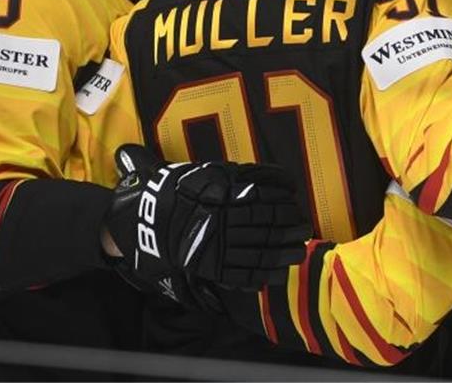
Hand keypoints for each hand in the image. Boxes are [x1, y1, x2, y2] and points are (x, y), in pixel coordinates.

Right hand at [104, 145, 309, 309]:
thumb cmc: (184, 190)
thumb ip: (251, 176)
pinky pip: (242, 275)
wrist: (147, 217)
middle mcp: (224, 221)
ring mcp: (217, 247)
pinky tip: (277, 274)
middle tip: (305, 230)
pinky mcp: (210, 268)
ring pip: (260, 253)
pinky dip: (263, 277)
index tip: (298, 209)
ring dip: (283, 254)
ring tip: (298, 253)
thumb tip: (286, 180)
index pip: (268, 202)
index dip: (288, 207)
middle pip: (269, 228)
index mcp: (226, 196)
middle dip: (291, 231)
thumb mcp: (215, 174)